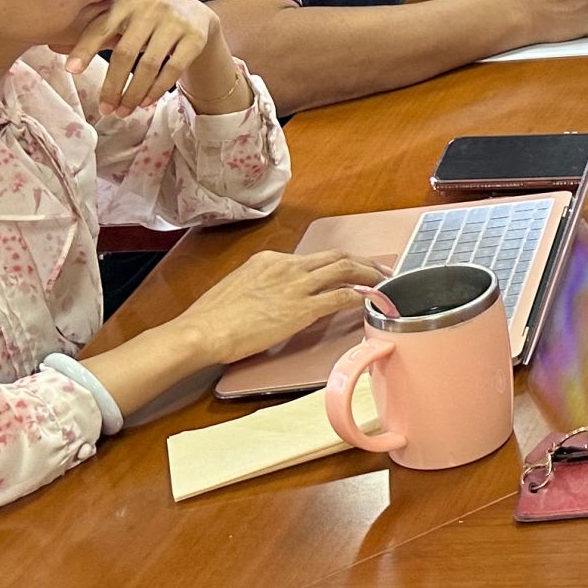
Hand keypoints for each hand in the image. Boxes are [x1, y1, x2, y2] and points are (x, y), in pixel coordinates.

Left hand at [68, 0, 239, 117]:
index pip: (101, 27)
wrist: (194, 12)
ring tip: (123, 111)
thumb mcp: (121, 20)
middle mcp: (151, 8)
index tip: (71, 71)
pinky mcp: (195, 37)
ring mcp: (176, 22)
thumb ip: (93, 33)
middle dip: (113, 85)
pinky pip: (173, 69)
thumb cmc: (146, 20)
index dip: (85, 49)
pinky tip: (145, 102)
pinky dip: (156, 90)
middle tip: (104, 110)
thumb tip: (53, 47)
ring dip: (134, 93)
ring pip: (150, 65)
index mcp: (125, 2)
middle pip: (125, 53)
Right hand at [166, 248, 387, 366]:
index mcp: (269, 260)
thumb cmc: (212, 318)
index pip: (311, 258)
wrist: (203, 330)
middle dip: (362, 262)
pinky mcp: (303, 308)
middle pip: (335, 256)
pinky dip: (360, 296)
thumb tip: (273, 297)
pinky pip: (341, 296)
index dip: (334, 264)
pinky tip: (370, 301)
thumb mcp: (238, 289)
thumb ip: (261, 287)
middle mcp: (287, 266)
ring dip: (369, 274)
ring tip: (384, 283)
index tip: (347, 270)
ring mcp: (297, 286)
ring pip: (344, 269)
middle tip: (380, 270)